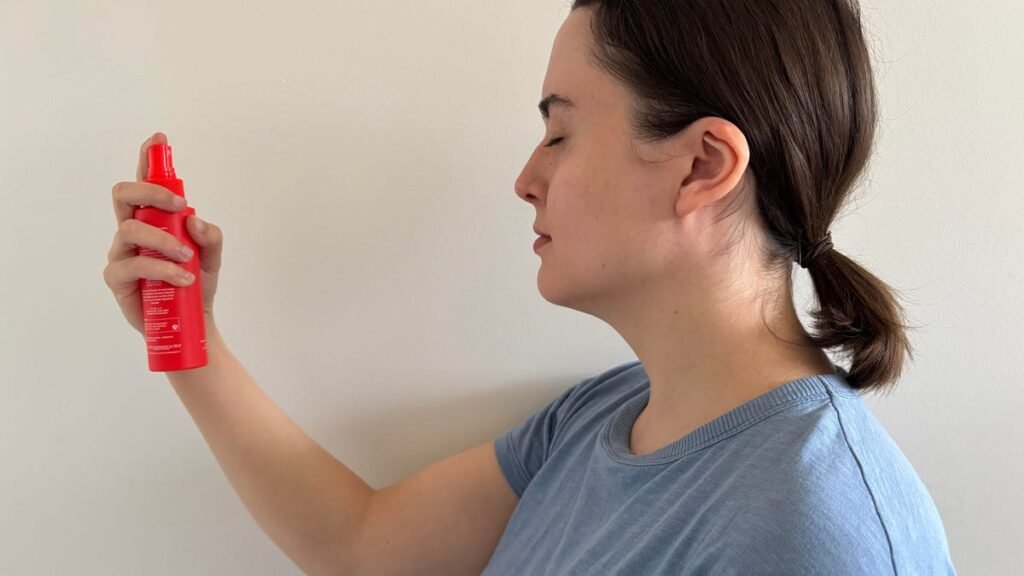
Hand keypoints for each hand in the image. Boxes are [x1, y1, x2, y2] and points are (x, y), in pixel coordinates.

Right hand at [102, 132, 223, 334]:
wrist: (191, 321)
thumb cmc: (197, 284)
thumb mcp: (213, 257)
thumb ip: (211, 236)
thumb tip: (194, 219)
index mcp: (154, 219)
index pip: (145, 183)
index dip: (147, 159)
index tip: (159, 140)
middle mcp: (133, 230)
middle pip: (124, 194)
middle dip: (150, 190)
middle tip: (179, 205)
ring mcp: (122, 252)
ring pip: (131, 228)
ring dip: (163, 239)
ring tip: (188, 258)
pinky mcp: (118, 277)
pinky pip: (132, 264)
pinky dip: (160, 268)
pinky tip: (181, 277)